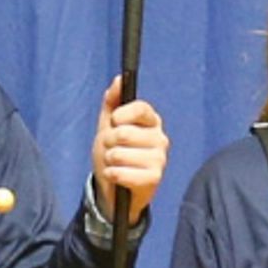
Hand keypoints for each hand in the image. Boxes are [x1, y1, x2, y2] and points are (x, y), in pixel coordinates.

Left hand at [92, 80, 167, 224]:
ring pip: (121, 154)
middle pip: (125, 132)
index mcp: (151, 121)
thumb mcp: (108, 126)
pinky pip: (123, 173)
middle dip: (108, 142)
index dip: (122, 114)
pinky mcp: (154, 178)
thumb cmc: (113, 152)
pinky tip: (116, 176)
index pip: (141, 108)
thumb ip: (112, 102)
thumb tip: (119, 79)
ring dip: (109, 160)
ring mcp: (159, 159)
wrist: (114, 188)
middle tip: (109, 148)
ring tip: (113, 164)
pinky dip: (112, 175)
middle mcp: (160, 138)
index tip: (113, 122)